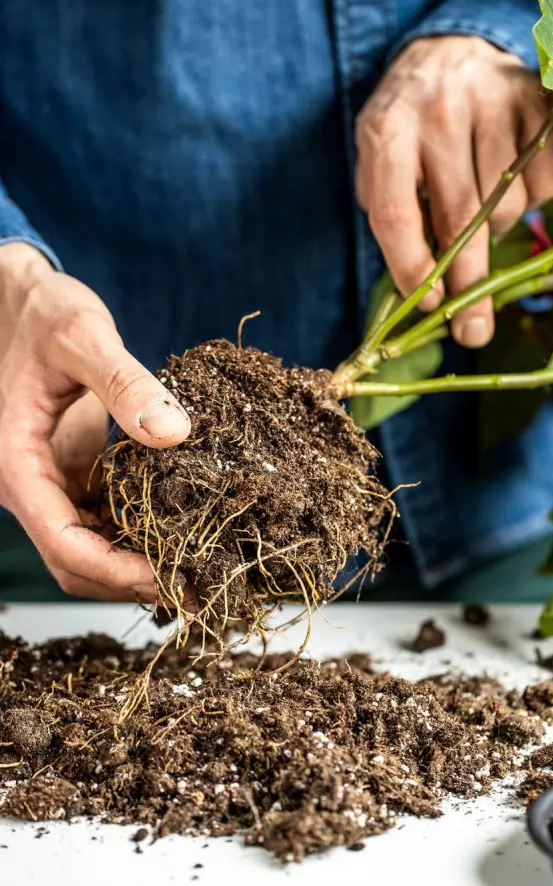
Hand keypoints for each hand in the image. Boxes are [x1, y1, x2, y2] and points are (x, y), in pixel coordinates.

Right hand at [0, 243, 190, 600]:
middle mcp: (30, 484)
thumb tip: (176, 433)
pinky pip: (101, 519)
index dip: (116, 570)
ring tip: (198, 570)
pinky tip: (182, 530)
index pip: (63, 542)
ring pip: (88, 548)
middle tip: (199, 588)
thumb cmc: (43, 313)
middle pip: (75, 561)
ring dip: (136, 565)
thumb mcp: (83, 337)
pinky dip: (136, 533)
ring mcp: (51, 481)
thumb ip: (126, 383)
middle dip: (131, 581)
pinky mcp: (73, 470)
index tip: (172, 577)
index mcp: (17, 463)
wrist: (24, 300)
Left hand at [355, 36, 552, 346]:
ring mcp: (492, 103)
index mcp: (386, 130)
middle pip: (459, 219)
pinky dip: (531, 202)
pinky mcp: (536, 102)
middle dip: (466, 286)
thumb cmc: (407, 120)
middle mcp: (439, 112)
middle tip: (472, 332)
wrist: (451, 46)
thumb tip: (417, 287)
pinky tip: (508, 181)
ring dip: (496, 232)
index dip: (410, 267)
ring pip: (506, 206)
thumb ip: (390, 211)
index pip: (395, 213)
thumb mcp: (379, 156)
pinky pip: (544, 185)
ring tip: (480, 210)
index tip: (425, 305)